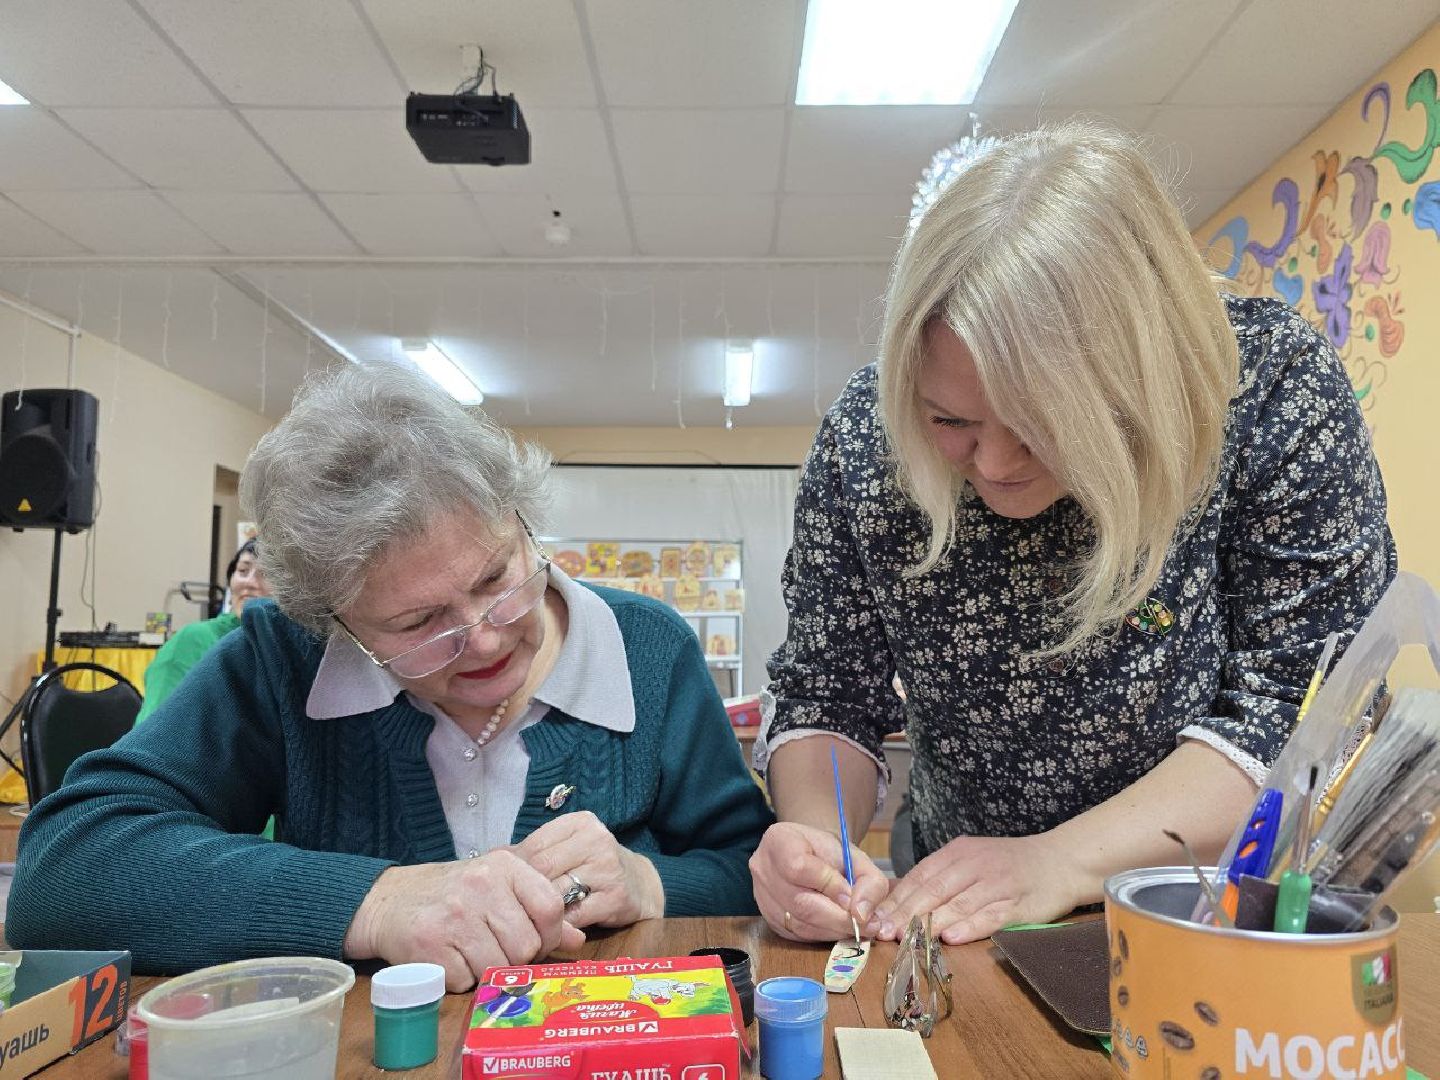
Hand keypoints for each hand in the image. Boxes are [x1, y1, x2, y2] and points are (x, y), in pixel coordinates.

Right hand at [343, 850, 584, 991]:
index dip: (550, 936)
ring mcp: (454, 915)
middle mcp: (481, 885)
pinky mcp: (429, 945)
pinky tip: (449, 958)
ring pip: (498, 967)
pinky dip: (460, 979)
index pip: (551, 908)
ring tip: (469, 951)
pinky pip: (466, 981)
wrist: (390, 901)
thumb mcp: (498, 890)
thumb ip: (538, 911)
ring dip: (487, 971)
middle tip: (495, 948)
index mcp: (504, 866)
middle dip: (515, 957)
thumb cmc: (453, 896)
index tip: (536, 943)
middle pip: (526, 945)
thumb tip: (577, 940)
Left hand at [510, 811, 664, 929]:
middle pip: (543, 869)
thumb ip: (535, 851)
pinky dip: (560, 926)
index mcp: (580, 823)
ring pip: (557, 893)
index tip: (504, 887)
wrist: (642, 885)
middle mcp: (596, 840)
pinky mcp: (616, 898)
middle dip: (525, 891)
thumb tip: (491, 857)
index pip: (535, 845)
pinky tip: (554, 929)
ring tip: (529, 920)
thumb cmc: (595, 866)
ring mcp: (608, 869)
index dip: (515, 869)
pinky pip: (575, 916)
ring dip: (540, 911)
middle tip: (512, 908)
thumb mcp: (569, 849)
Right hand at [749, 821, 889, 941]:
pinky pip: (798, 935)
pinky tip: (839, 929)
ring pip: (800, 924)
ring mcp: (762, 897)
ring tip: (860, 928)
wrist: (809, 855)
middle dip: (839, 918)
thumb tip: (862, 914)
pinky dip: (824, 935)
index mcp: (779, 841)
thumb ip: (867, 880)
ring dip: (834, 930)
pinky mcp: (769, 919)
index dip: (828, 885)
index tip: (853, 896)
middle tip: (869, 924)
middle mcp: (763, 869)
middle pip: (800, 902)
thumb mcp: (855, 855)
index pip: (799, 868)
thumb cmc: (829, 852)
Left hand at [868, 832, 1080, 944]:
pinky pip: (990, 916)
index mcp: (958, 852)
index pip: (919, 876)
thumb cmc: (1009, 865)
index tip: (873, 918)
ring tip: (905, 938)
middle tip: (882, 932)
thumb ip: (941, 878)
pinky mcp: (1018, 904)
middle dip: (903, 913)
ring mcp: (997, 883)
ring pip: (957, 904)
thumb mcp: (972, 861)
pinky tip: (950, 938)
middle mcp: (975, 865)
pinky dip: (969, 928)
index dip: (895, 899)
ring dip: (928, 923)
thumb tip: (899, 903)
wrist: (1061, 861)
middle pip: (933, 890)